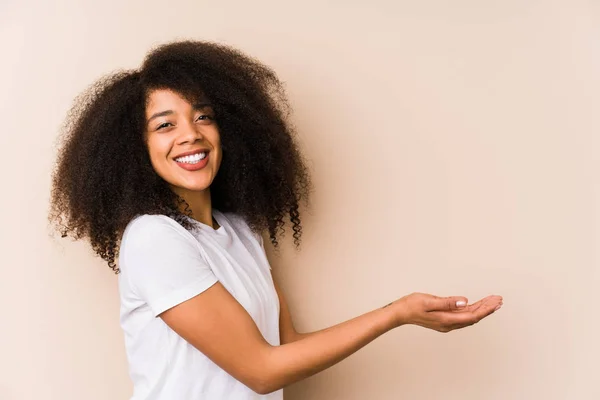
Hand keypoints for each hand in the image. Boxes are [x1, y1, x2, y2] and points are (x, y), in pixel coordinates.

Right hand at [385, 292, 502, 331]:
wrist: (400, 312)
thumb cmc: (412, 305)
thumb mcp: (429, 301)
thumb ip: (447, 302)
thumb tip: (465, 301)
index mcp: (446, 319)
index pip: (472, 315)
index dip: (486, 309)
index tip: (496, 302)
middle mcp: (449, 323)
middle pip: (474, 317)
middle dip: (487, 308)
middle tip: (499, 300)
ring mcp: (447, 322)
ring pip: (469, 316)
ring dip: (481, 309)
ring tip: (493, 301)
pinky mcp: (444, 319)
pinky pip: (463, 315)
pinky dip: (473, 309)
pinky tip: (477, 305)